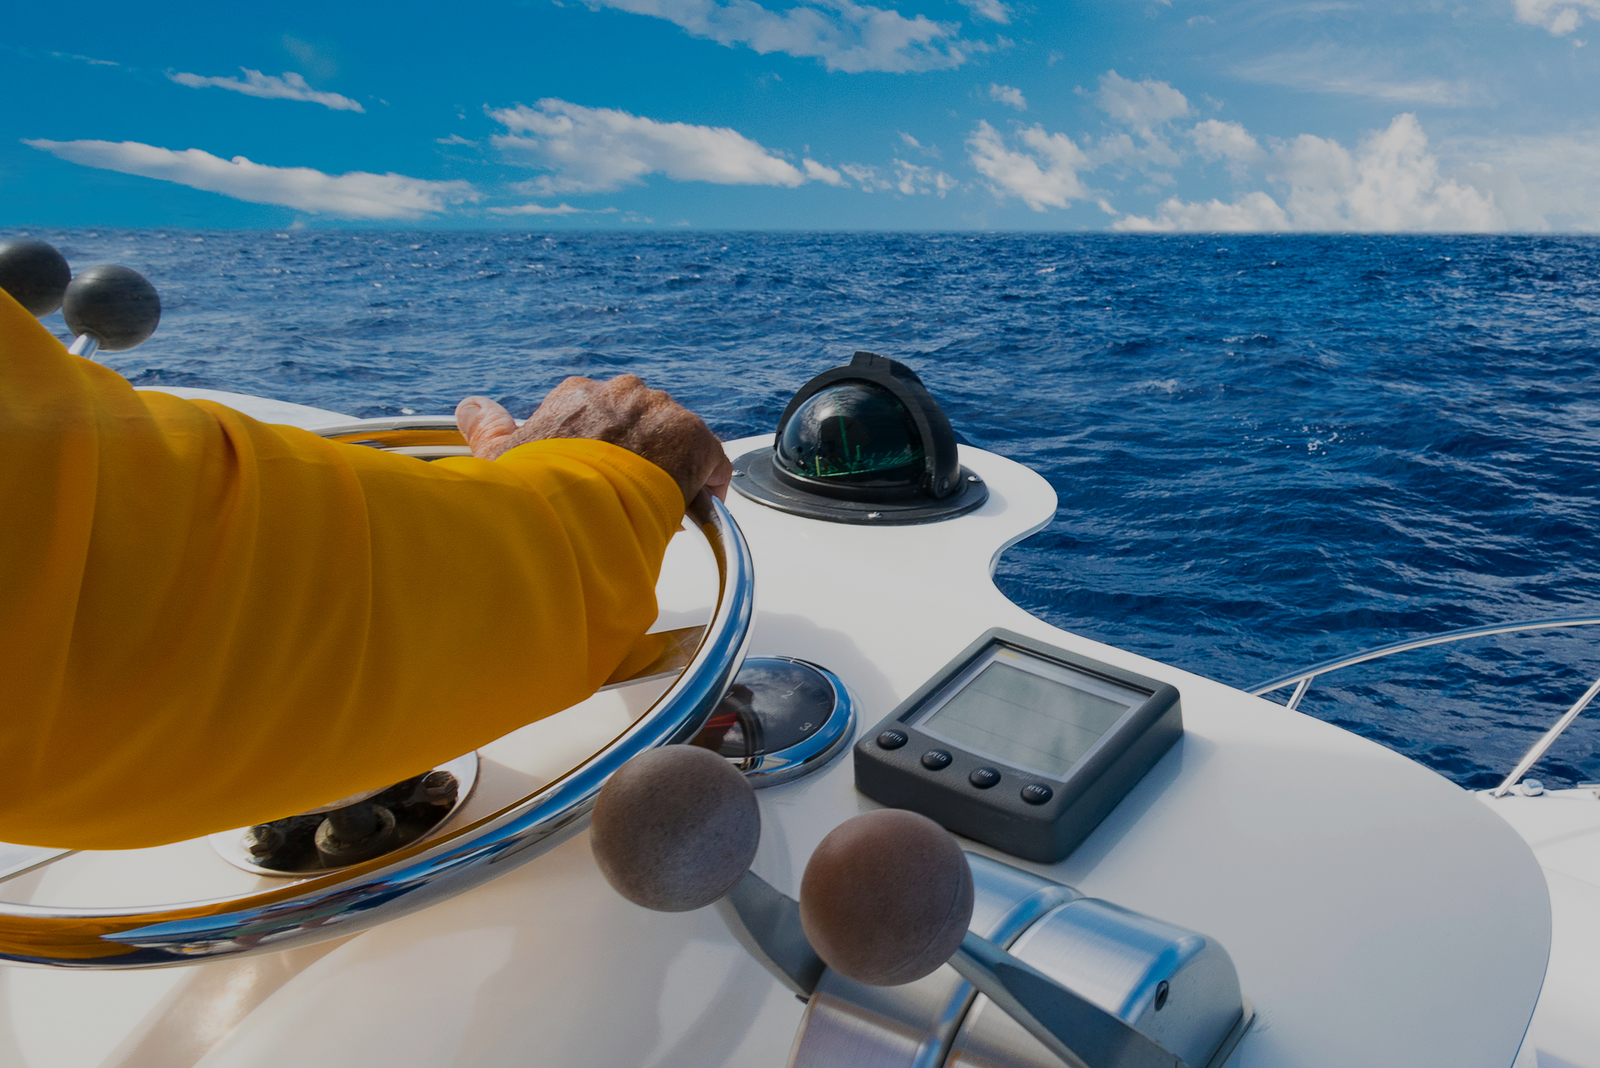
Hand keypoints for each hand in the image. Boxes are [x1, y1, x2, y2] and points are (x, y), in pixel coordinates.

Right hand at [455, 375, 732, 505]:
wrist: (576, 508)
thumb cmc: (534, 490)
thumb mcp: (498, 458)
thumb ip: (487, 427)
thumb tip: (471, 406)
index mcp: (577, 395)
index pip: (599, 414)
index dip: (604, 451)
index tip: (602, 480)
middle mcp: (620, 393)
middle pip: (640, 423)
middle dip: (639, 456)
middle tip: (630, 498)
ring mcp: (659, 411)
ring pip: (674, 439)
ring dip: (670, 468)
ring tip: (659, 507)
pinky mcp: (693, 437)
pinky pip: (711, 457)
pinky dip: (708, 481)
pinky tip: (697, 506)